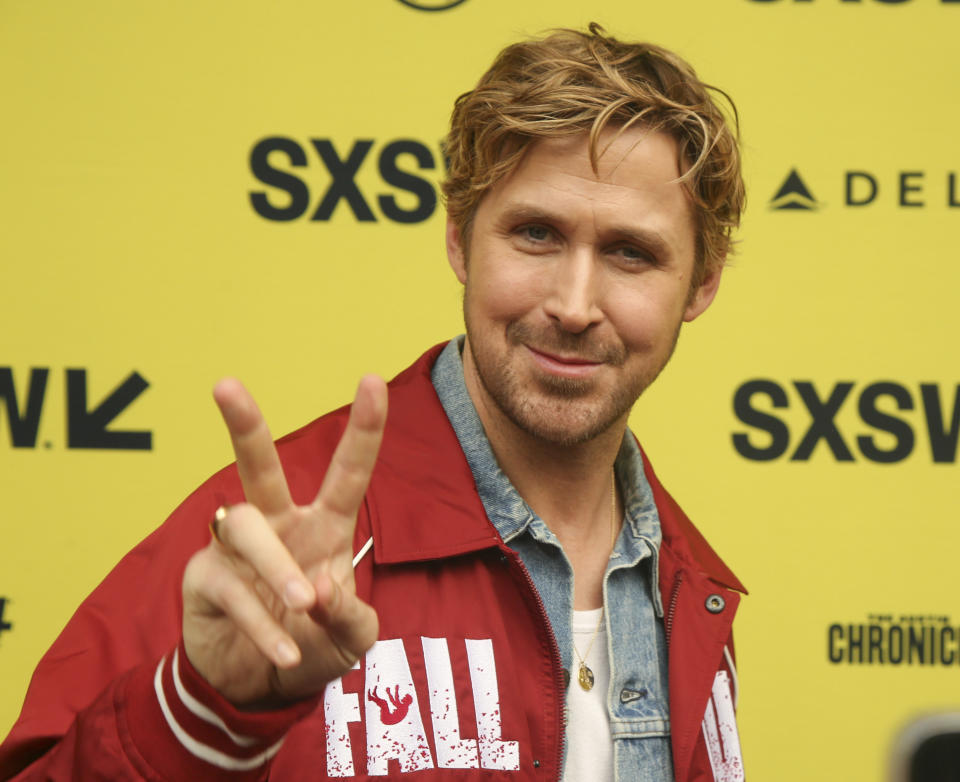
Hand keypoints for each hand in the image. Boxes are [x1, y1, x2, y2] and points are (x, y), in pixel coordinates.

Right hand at [181, 375, 386, 705]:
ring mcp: (237, 550)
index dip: (363, 429)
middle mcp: (279, 526)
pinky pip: (232, 589)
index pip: (347, 472)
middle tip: (224, 385)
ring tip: (304, 605)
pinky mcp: (206, 579)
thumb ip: (350, 615)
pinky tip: (285, 654)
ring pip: (247, 529)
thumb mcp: (353, 638)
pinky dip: (261, 623)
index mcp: (323, 526)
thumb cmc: (314, 645)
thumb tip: (319, 586)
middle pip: (260, 468)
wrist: (260, 687)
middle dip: (244, 426)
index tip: (373, 379)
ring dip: (278, 566)